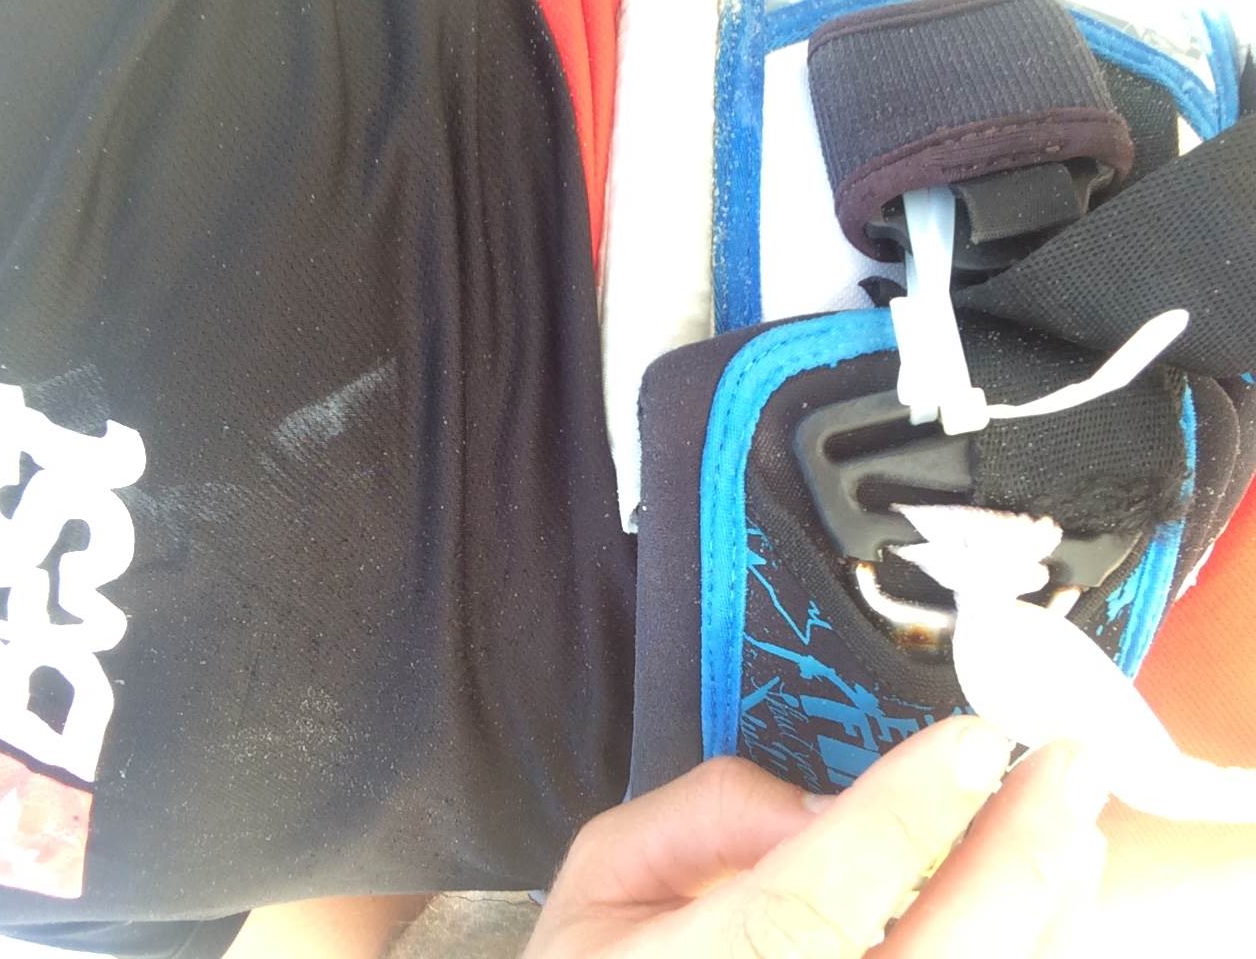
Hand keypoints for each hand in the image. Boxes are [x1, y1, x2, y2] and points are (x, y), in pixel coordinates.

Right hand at [524, 716, 1107, 957]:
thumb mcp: (603, 876)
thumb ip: (698, 818)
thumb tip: (816, 805)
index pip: (813, 902)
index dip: (903, 816)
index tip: (973, 740)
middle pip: (927, 957)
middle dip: (1012, 857)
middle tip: (1067, 769)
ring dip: (1039, 910)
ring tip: (1074, 824)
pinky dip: (1028, 951)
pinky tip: (1048, 899)